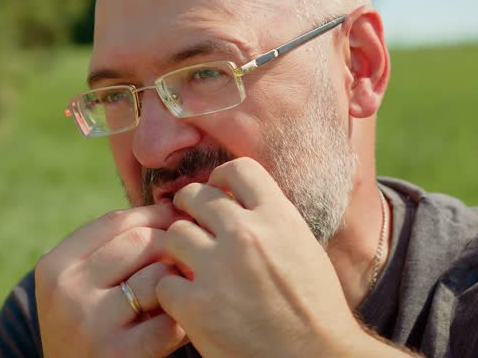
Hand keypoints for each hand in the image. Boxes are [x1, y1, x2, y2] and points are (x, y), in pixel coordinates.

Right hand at [35, 204, 187, 356]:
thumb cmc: (89, 327)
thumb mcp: (80, 284)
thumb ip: (112, 249)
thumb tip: (176, 207)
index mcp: (54, 265)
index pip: (117, 221)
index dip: (157, 215)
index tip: (180, 220)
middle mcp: (67, 291)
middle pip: (142, 241)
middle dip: (173, 246)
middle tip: (189, 257)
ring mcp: (90, 324)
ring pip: (158, 277)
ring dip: (178, 283)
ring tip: (181, 291)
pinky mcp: (118, 355)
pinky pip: (170, 320)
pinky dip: (182, 319)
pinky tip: (180, 324)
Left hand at [156, 157, 366, 356]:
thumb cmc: (314, 307)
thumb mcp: (302, 246)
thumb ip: (270, 220)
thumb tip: (237, 200)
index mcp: (277, 217)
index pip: (237, 170)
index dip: (220, 178)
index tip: (216, 192)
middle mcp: (246, 234)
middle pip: (196, 196)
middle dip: (190, 209)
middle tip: (192, 227)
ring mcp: (218, 269)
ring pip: (174, 235)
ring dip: (178, 250)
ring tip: (189, 267)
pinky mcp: (197, 306)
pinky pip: (164, 281)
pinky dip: (171, 292)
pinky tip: (186, 302)